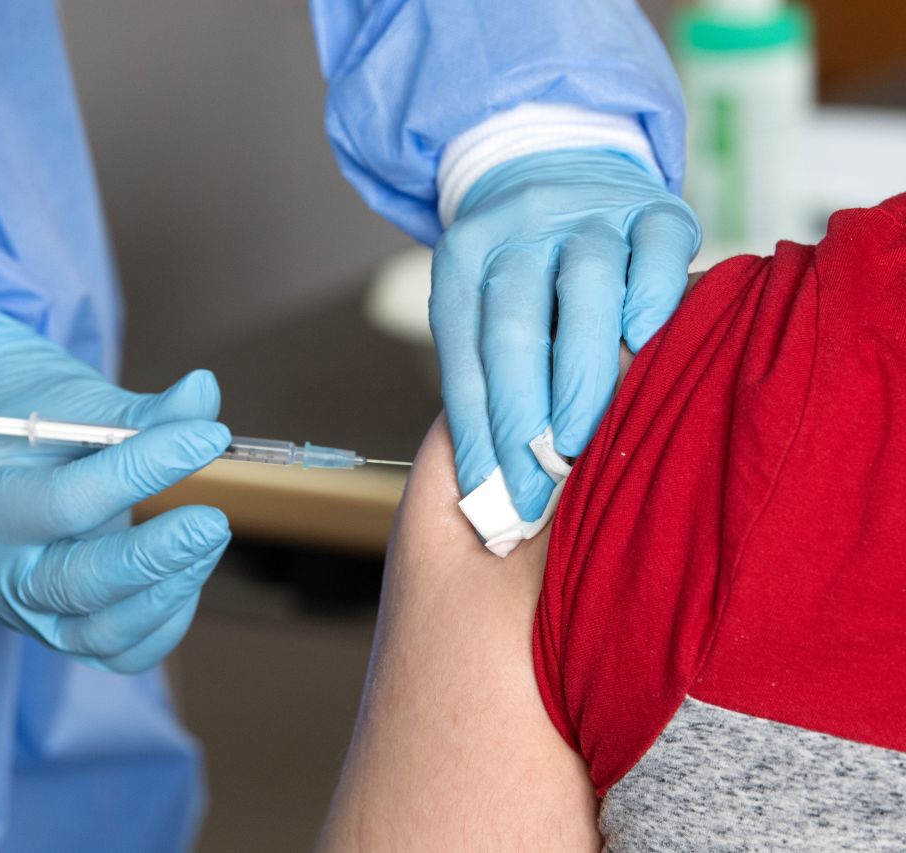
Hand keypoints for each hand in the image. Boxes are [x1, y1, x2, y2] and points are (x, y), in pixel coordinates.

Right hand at [0, 293, 230, 671]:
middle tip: (214, 521)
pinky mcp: (56, 636)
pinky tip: (189, 573)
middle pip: (78, 584)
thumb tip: (205, 390)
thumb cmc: (37, 425)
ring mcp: (21, 615)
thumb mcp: (78, 406)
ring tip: (209, 538)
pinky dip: (163, 621)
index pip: (68, 501)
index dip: (143, 470)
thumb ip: (142, 411)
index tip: (208, 438)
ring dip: (168, 589)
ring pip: (102, 631)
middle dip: (157, 555)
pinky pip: (118, 653)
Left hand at [430, 148, 699, 519]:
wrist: (562, 160)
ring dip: (582, 372)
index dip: (477, 430)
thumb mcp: (480, 301)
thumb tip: (492, 484)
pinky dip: (652, 298)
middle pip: (515, 326)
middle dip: (524, 415)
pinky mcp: (652, 207)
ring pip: (584, 290)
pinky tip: (645, 342)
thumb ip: (486, 374)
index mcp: (464, 259)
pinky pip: (655, 250)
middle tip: (538, 482)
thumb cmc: (522, 265)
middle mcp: (520, 229)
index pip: (465, 356)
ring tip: (580, 438)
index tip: (491, 492)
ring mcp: (588, 214)